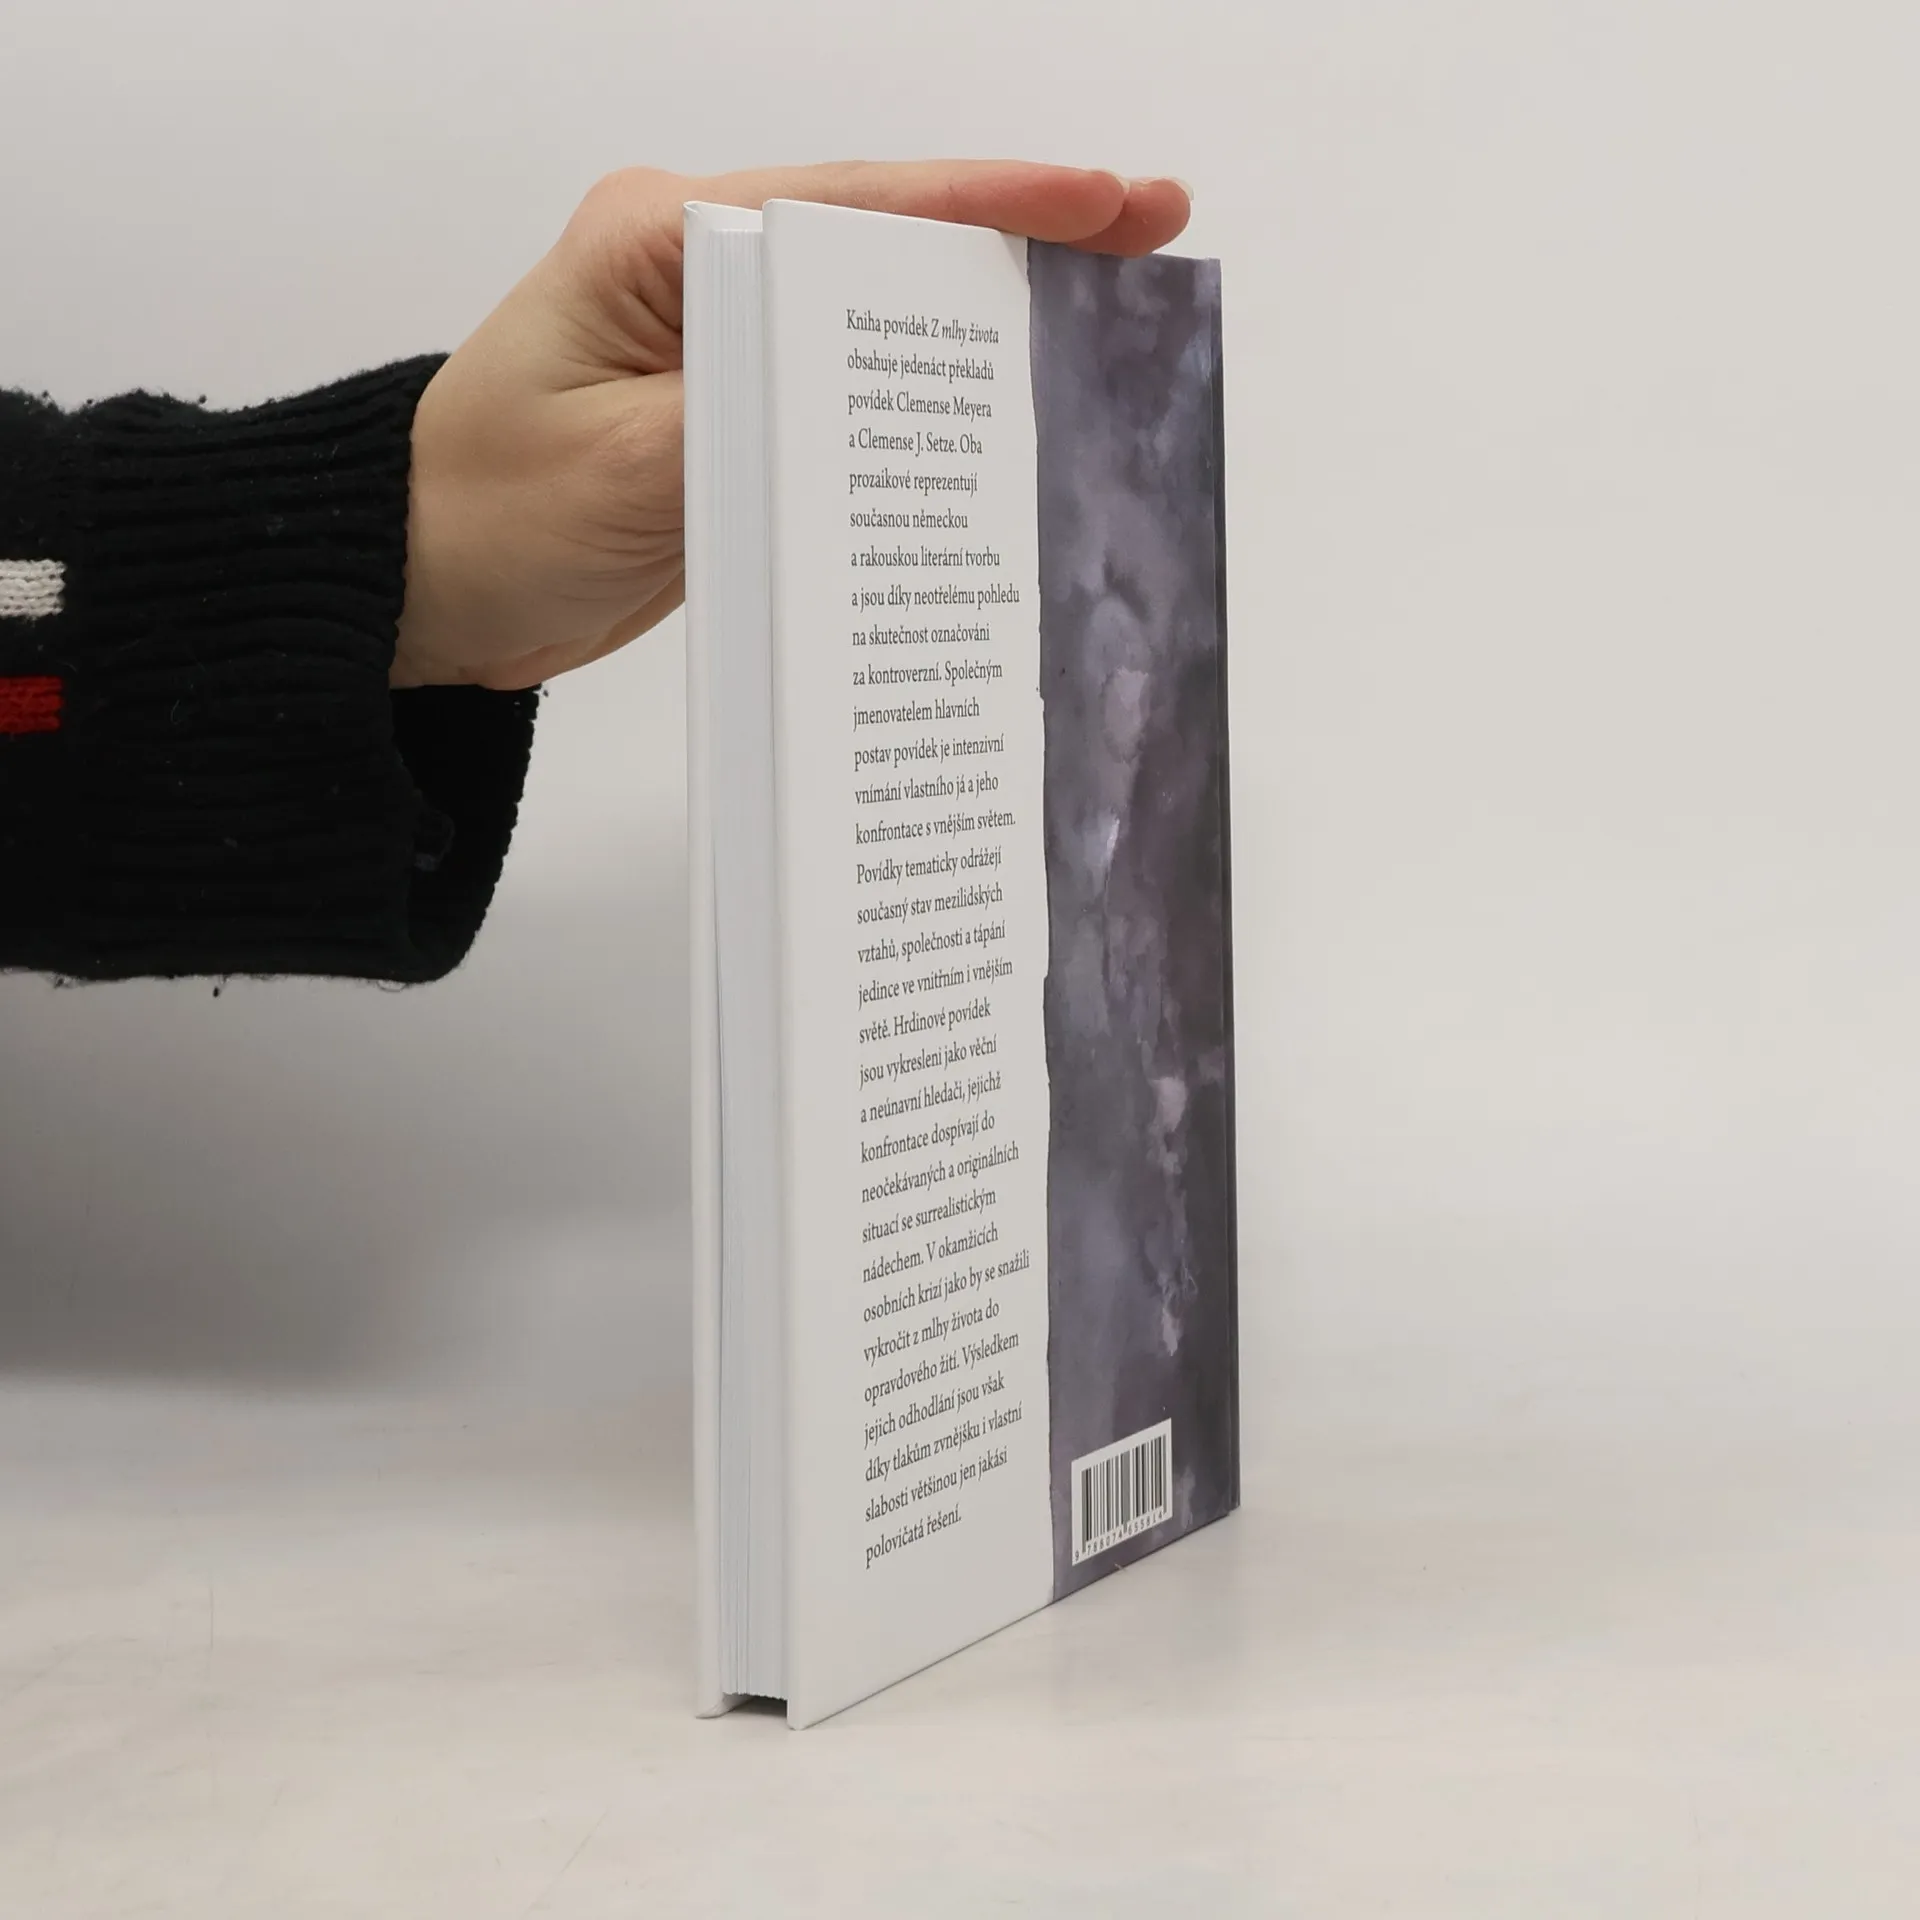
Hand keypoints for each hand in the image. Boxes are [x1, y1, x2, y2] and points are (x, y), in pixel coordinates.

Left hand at [392, 162, 1192, 690]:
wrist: (424, 586)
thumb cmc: (488, 514)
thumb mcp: (622, 473)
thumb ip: (753, 421)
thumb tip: (875, 408)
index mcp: (666, 240)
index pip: (856, 206)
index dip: (990, 203)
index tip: (1101, 198)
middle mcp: (703, 270)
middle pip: (891, 244)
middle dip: (1023, 243)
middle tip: (1152, 234)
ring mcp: (723, 343)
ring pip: (882, 320)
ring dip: (990, 320)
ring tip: (1114, 316)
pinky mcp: (736, 414)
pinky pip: (850, 397)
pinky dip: (929, 402)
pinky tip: (1009, 411)